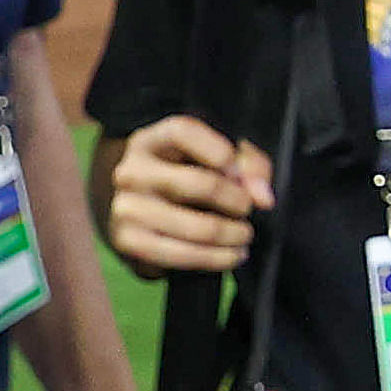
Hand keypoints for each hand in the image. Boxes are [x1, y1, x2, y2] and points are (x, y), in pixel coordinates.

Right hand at [105, 113, 267, 274]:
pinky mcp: (127, 240)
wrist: (141, 206)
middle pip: (197, 183)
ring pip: (194, 227)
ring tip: (244, 236)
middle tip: (248, 210)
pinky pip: (178, 255)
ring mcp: (126, 207)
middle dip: (235, 201)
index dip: (219, 150)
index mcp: (152, 139)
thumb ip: (249, 166)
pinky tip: (231, 255)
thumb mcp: (219, 156)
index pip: (182, 132)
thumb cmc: (187, 172)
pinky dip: (214, 259)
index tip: (240, 172)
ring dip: (230, 235)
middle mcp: (132, 170)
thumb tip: (263, 198)